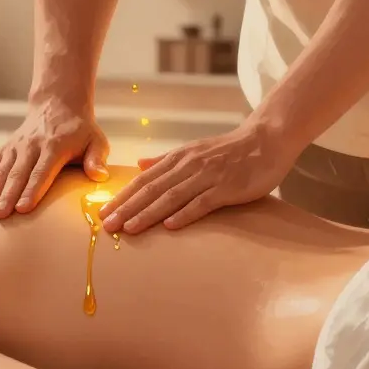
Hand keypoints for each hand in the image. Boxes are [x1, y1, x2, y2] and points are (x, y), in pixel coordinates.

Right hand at [0, 98, 109, 218]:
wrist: (57, 104)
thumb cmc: (80, 131)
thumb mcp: (96, 141)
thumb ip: (97, 159)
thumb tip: (99, 177)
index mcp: (55, 146)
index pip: (42, 171)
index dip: (32, 190)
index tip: (23, 208)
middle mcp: (32, 145)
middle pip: (18, 173)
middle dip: (7, 195)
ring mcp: (16, 146)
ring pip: (2, 170)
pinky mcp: (6, 148)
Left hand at [98, 118, 299, 233]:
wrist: (266, 139)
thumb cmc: (229, 149)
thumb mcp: (193, 150)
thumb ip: (165, 160)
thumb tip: (138, 165)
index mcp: (178, 158)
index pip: (144, 180)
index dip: (123, 197)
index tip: (103, 212)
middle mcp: (188, 166)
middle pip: (152, 190)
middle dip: (127, 208)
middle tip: (106, 225)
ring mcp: (208, 176)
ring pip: (172, 197)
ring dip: (148, 213)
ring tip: (129, 229)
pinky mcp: (227, 188)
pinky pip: (203, 202)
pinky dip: (185, 214)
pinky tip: (170, 226)